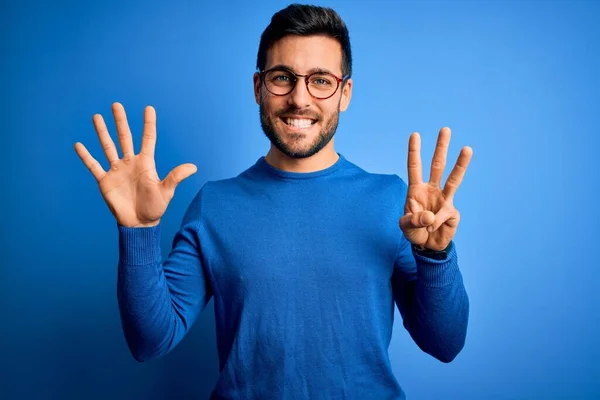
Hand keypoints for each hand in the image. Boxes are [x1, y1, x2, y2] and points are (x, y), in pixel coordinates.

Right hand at [74, 102, 196, 226]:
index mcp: (146, 163)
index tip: (149, 108)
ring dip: (102, 132)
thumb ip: (176, 177)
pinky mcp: (105, 181)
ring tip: (97, 117)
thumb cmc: (155, 208)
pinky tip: (78, 145)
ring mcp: (117, 171)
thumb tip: (193, 167)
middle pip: (125, 137)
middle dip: (120, 121)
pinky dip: (86, 156)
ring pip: (108, 147)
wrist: (139, 224)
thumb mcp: (166, 191)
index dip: (148, 124)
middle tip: (116, 105)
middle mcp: (130, 163)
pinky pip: (94, 166)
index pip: (147, 139)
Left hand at [399, 127, 472, 250]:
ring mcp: (444, 199)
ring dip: (461, 163)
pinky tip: (431, 231)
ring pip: (454, 179)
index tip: (415, 134)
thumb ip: (414, 221)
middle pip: (437, 166)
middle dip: (441, 148)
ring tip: (467, 148)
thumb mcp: (406, 227)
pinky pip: (445, 216)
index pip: (415, 167)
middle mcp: (432, 190)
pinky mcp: (453, 212)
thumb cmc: (414, 232)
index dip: (414, 152)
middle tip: (445, 129)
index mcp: (416, 190)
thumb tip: (431, 217)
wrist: (427, 247)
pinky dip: (436, 225)